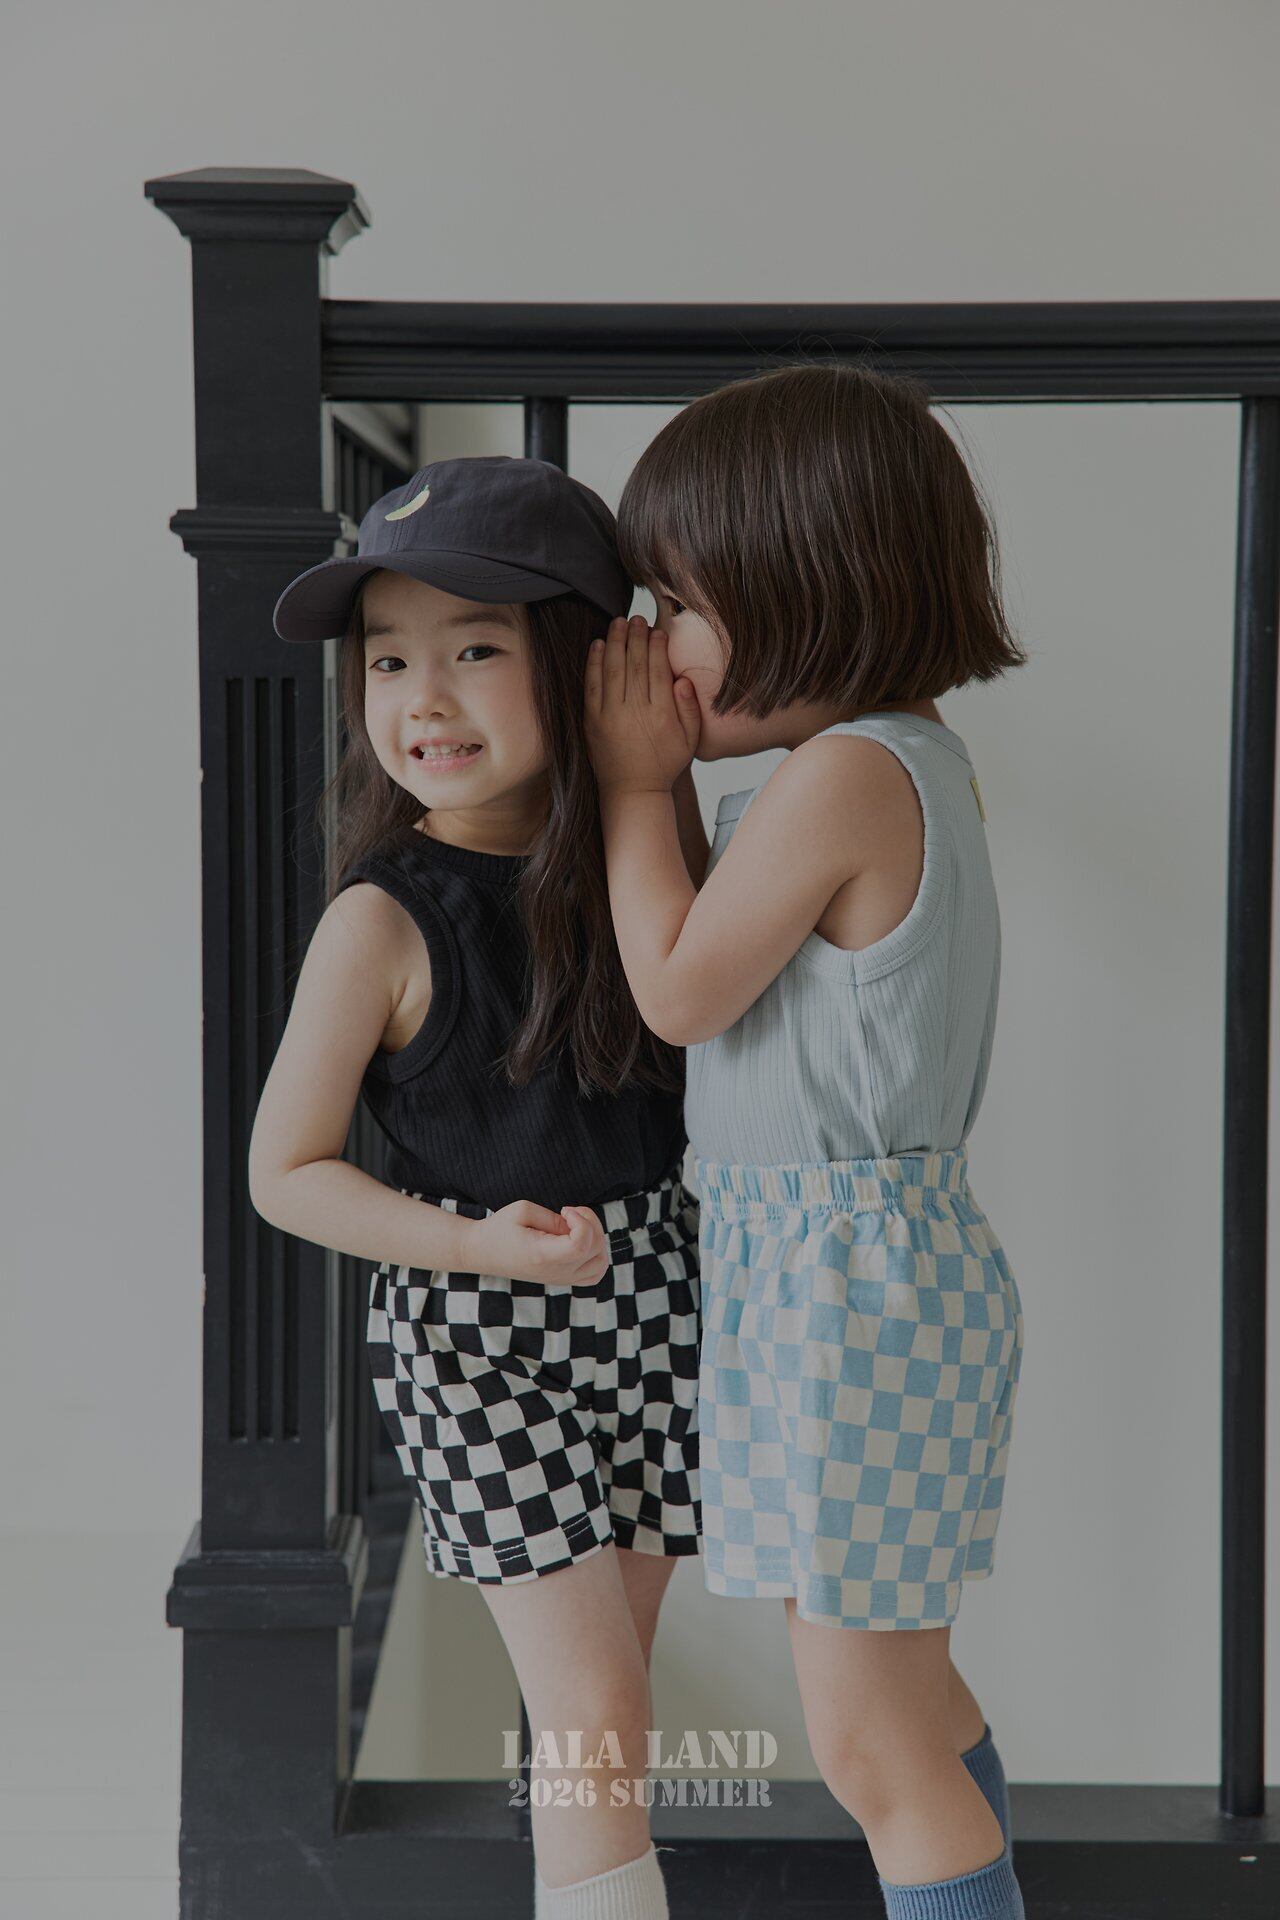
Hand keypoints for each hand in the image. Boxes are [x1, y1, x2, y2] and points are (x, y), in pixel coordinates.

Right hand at [465, 1200, 610, 1287]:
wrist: (483, 1252)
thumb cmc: (500, 1228)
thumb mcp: (522, 1210)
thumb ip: (554, 1218)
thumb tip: (577, 1226)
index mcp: (543, 1256)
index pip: (581, 1245)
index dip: (582, 1221)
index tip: (565, 1209)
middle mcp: (556, 1272)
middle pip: (595, 1250)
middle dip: (590, 1223)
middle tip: (568, 1212)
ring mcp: (561, 1279)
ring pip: (600, 1263)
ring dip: (596, 1239)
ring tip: (576, 1226)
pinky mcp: (563, 1279)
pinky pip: (594, 1273)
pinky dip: (596, 1256)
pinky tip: (580, 1239)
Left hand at [584, 613, 700, 796]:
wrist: (633, 791)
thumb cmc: (664, 764)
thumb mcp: (690, 740)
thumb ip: (690, 708)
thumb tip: (682, 678)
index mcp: (661, 714)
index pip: (657, 669)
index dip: (656, 646)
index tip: (657, 631)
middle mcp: (635, 712)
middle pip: (634, 664)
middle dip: (636, 636)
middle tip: (637, 617)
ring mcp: (611, 716)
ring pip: (612, 669)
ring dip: (615, 642)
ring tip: (618, 622)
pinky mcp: (592, 721)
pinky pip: (592, 685)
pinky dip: (594, 663)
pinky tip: (598, 645)